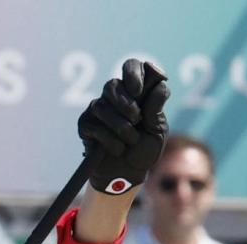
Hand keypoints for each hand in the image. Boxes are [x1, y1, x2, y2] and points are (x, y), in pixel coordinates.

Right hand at [78, 58, 168, 194]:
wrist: (129, 174)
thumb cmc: (144, 150)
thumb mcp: (157, 130)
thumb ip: (156, 108)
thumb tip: (161, 84)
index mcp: (133, 91)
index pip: (131, 66)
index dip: (133, 74)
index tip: (139, 92)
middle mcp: (113, 96)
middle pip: (112, 85)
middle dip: (126, 105)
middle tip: (136, 121)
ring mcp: (97, 109)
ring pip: (103, 107)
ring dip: (121, 127)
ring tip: (130, 141)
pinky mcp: (85, 125)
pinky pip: (95, 126)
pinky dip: (110, 140)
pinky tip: (117, 149)